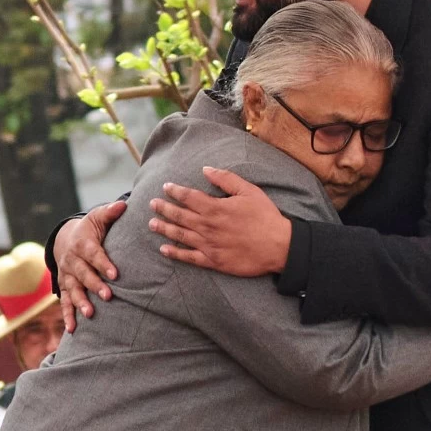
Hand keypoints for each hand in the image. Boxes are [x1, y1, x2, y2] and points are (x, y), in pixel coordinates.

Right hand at [53, 200, 126, 330]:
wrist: (65, 239)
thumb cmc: (89, 229)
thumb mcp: (97, 218)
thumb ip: (110, 213)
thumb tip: (123, 204)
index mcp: (82, 244)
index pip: (93, 254)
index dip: (103, 263)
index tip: (115, 274)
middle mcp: (72, 260)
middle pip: (83, 274)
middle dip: (94, 285)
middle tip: (108, 296)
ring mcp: (66, 275)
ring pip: (73, 289)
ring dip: (80, 302)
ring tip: (90, 314)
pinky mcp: (64, 286)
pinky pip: (64, 301)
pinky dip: (67, 315)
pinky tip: (72, 328)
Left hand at [150, 168, 290, 276]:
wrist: (278, 246)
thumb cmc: (265, 217)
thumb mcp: (249, 191)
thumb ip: (226, 179)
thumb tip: (206, 169)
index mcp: (215, 208)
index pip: (188, 197)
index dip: (175, 191)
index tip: (165, 187)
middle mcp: (207, 226)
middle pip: (179, 215)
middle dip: (164, 208)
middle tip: (152, 204)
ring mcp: (208, 245)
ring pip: (180, 235)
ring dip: (164, 229)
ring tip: (151, 224)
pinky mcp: (212, 261)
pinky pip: (189, 257)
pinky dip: (175, 253)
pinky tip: (164, 249)